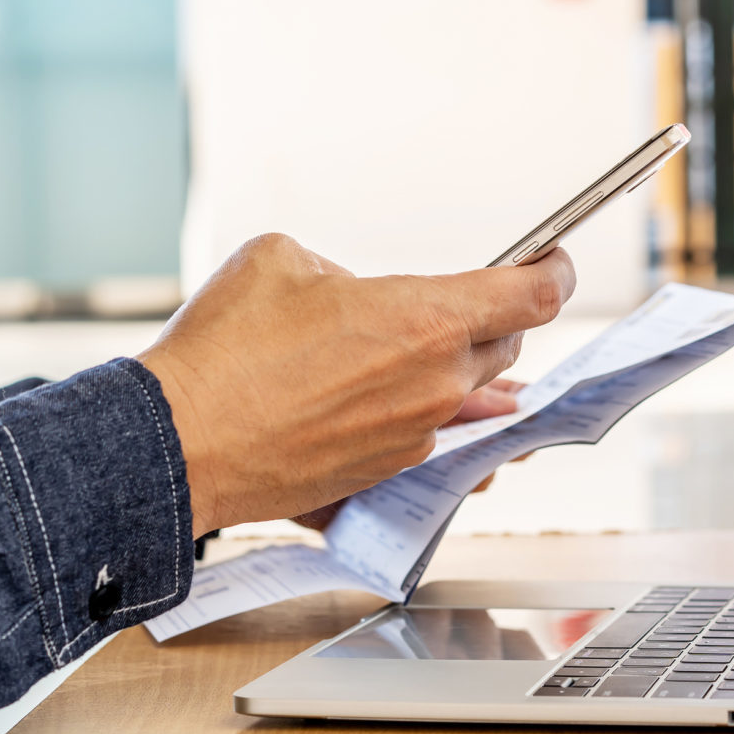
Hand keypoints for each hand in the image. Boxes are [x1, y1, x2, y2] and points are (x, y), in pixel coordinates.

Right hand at [136, 233, 574, 537]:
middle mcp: (437, 385)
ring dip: (466, 373)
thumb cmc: (224, 352)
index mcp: (427, 320)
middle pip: (507, 347)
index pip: (532, 297)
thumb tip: (357, 296)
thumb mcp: (282, 260)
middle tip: (477, 302)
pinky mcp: (387, 473)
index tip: (555, 264)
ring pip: (473, 398)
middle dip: (498, 320)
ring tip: (436, 353)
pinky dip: (429, 416)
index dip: (554, 274)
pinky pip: (436, 440)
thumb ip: (343, 273)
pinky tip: (401, 402)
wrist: (178, 444)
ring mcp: (417, 437)